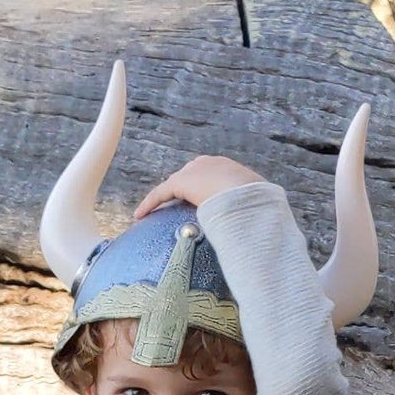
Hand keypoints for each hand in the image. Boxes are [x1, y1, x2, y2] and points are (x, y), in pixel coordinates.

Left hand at [134, 155, 264, 217]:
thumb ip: (247, 213)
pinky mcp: (181, 182)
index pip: (211, 176)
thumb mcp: (253, 207)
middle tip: (176, 208)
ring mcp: (195, 170)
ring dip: (163, 199)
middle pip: (190, 177)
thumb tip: (254, 230)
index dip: (203, 189)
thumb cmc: (255, 204)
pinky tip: (139, 215)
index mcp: (229, 168)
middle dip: (182, 191)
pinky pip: (161, 193)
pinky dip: (150, 203)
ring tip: (154, 213)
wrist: (246, 195)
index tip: (201, 203)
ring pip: (173, 186)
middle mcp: (210, 164)